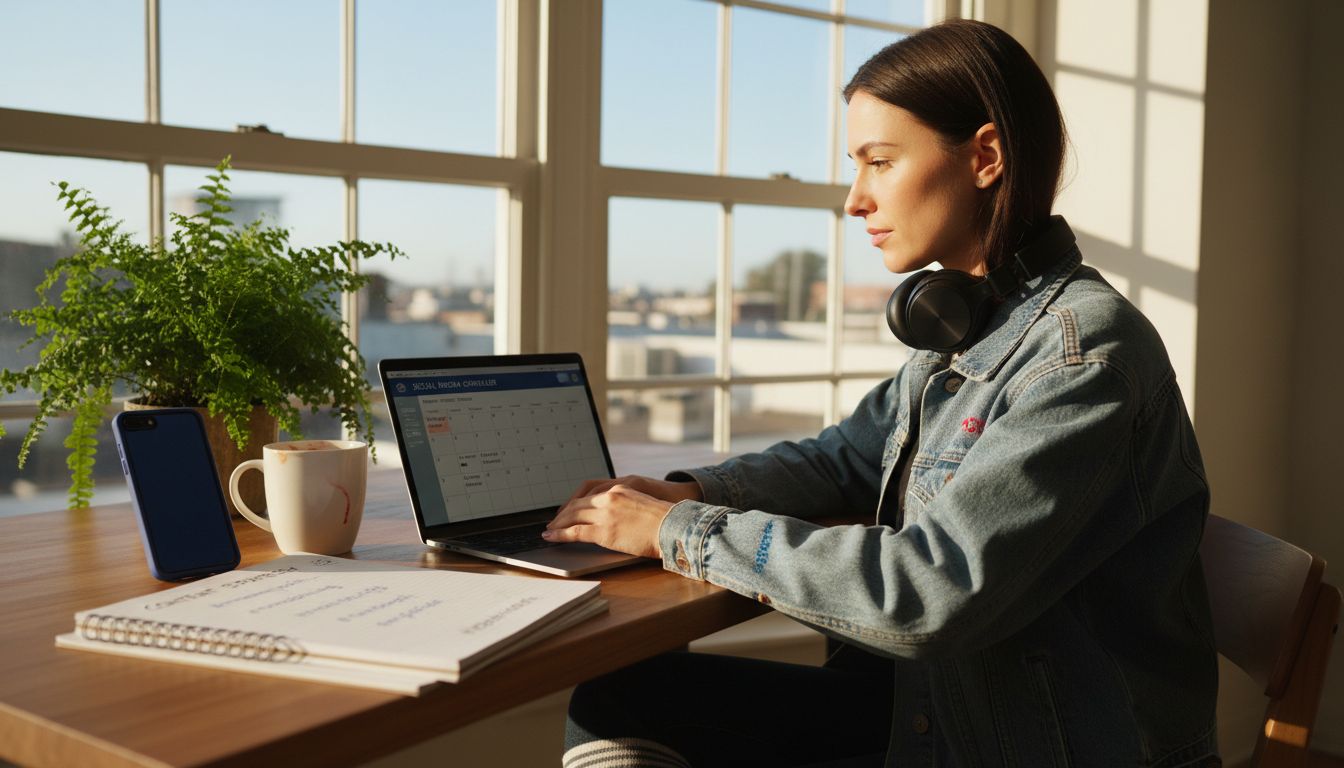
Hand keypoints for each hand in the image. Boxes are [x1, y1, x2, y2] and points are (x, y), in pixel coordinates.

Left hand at [543, 476, 702, 558]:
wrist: (674, 527)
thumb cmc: (665, 521)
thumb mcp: (643, 504)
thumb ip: (627, 506)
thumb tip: (620, 517)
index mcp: (620, 488)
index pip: (588, 492)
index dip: (574, 502)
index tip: (567, 509)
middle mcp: (609, 497)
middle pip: (577, 503)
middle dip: (563, 513)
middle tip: (554, 521)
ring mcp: (605, 514)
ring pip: (572, 516)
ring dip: (558, 524)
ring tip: (549, 530)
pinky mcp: (603, 531)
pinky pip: (574, 532)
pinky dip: (560, 535)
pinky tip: (551, 537)